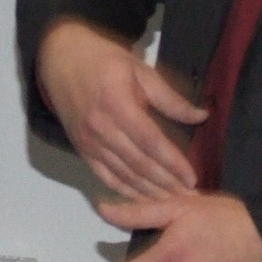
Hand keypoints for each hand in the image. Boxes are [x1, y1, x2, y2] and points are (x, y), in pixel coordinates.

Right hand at [37, 20, 207, 198]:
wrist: (60, 61)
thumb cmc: (104, 61)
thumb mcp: (140, 70)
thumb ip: (170, 98)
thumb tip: (201, 116)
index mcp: (117, 104)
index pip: (151, 141)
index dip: (172, 162)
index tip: (192, 177)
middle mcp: (101, 128)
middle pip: (138, 163)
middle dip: (165, 182)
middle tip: (189, 194)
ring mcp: (89, 142)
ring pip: (123, 174)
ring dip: (148, 191)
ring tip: (172, 200)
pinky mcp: (82, 150)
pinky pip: (105, 176)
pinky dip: (125, 191)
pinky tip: (143, 198)